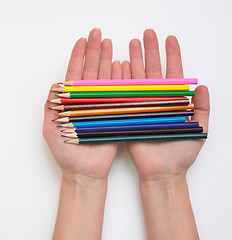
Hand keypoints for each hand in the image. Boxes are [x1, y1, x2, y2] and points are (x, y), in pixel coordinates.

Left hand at [43, 28, 120, 180]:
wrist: (84, 172)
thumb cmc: (66, 153)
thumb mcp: (51, 129)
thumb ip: (50, 106)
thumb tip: (54, 86)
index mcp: (71, 102)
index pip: (75, 74)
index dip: (78, 57)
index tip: (82, 40)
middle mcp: (87, 101)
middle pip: (91, 72)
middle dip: (94, 52)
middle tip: (98, 34)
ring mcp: (102, 106)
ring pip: (105, 79)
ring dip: (107, 61)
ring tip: (110, 44)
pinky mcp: (114, 114)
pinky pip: (118, 93)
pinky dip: (120, 79)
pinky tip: (122, 65)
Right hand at [125, 29, 209, 181]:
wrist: (162, 172)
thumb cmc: (182, 153)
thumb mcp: (199, 129)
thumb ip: (202, 108)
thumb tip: (203, 87)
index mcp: (173, 101)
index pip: (173, 73)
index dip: (172, 55)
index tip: (170, 38)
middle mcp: (156, 100)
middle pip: (152, 71)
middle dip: (150, 51)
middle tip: (146, 34)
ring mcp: (141, 105)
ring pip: (137, 79)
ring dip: (134, 61)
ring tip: (131, 44)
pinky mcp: (128, 114)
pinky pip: (124, 94)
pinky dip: (121, 80)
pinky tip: (120, 66)